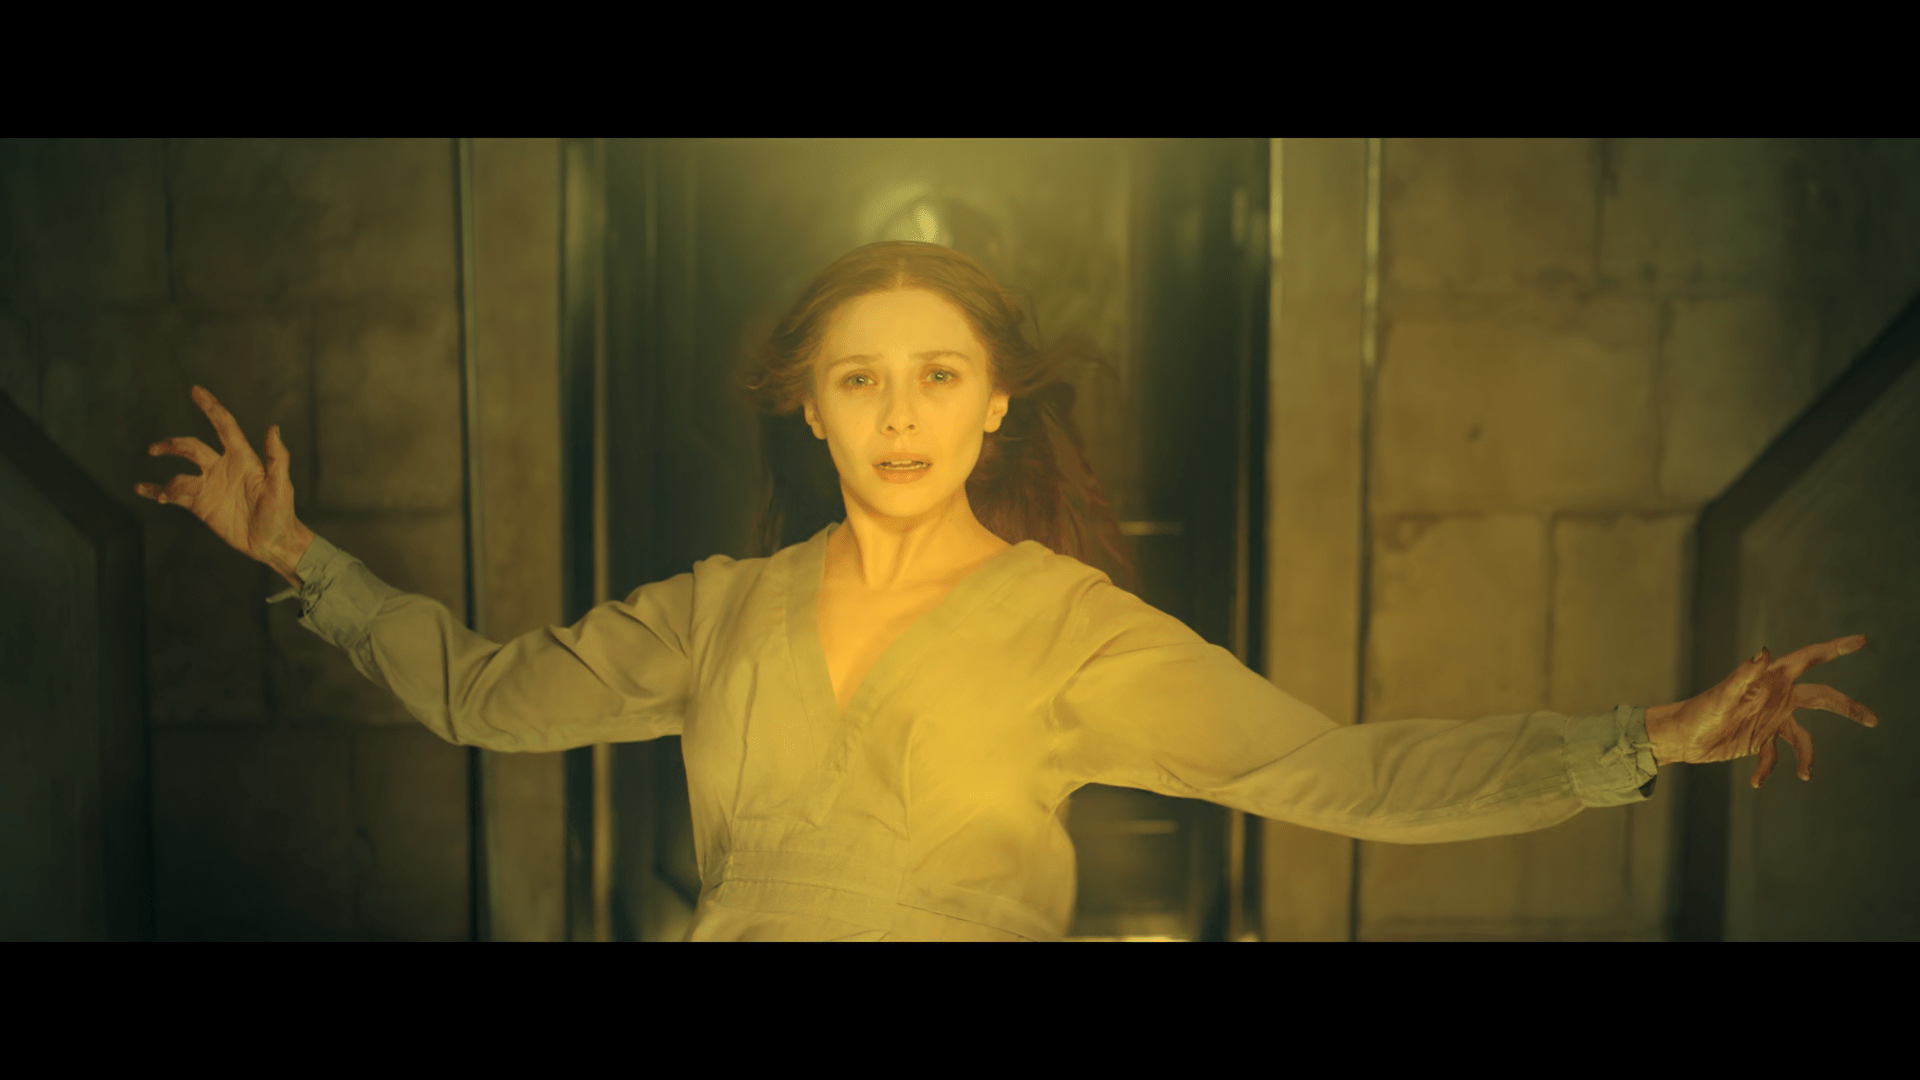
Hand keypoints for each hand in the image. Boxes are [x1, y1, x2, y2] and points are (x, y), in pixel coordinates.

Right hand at [134, 385, 314, 587]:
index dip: (210, 407)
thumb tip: (273, 427)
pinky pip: (174, 494)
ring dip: (168, 484)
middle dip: (173, 445)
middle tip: (155, 450)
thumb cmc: (282, 513)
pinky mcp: (201, 505)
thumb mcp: (281, 486)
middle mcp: (222, 468)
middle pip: (191, 447)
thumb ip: (276, 458)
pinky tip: (142, 488)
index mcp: (243, 458)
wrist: (274, 543)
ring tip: (167, 496)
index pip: (224, 426)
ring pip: (179, 475)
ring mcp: (210, 486)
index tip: (196, 389)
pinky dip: (157, 490)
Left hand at [1645, 635, 1879, 786]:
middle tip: (1874, 720)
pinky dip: (1769, 769)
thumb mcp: (1722, 696)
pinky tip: (1757, 782)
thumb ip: (1744, 675)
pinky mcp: (1760, 739)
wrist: (1680, 738)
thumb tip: (1764, 653)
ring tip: (1805, 774)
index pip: (1808, 659)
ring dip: (1807, 757)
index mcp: (1770, 679)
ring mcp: (1770, 719)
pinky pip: (1776, 757)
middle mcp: (1776, 697)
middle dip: (1848, 707)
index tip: (1860, 640)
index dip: (1834, 648)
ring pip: (1805, 737)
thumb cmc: (1698, 712)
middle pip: (1822, 698)